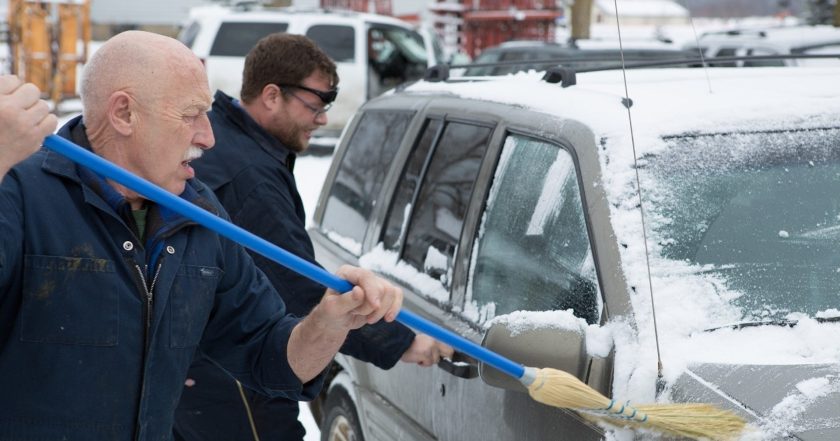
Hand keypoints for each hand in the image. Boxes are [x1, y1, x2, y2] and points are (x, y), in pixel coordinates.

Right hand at [0, 75, 56, 173]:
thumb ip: (3, 93)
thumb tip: (17, 83)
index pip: (13, 80)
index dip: (12, 89)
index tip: (8, 99)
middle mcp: (7, 109)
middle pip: (32, 90)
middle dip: (28, 98)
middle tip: (19, 108)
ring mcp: (22, 124)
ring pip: (44, 105)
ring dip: (36, 112)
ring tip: (24, 120)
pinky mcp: (34, 137)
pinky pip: (52, 120)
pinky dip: (46, 123)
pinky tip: (34, 127)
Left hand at [289, 266, 402, 381]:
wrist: (336, 322)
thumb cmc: (330, 313)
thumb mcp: (332, 309)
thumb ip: (346, 300)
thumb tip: (359, 291)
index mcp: (347, 273)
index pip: (365, 276)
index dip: (372, 290)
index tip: (375, 305)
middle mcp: (362, 275)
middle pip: (380, 287)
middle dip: (370, 307)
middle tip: (356, 314)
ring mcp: (374, 283)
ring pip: (390, 293)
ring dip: (379, 311)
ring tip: (365, 317)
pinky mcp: (384, 293)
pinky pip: (397, 296)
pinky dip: (394, 309)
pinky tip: (387, 318)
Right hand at [400, 334, 453, 366]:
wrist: (401, 344)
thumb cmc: (411, 344)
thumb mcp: (425, 340)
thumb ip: (435, 345)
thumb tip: (442, 351)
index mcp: (435, 337)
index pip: (449, 344)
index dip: (450, 352)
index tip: (452, 355)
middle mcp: (434, 341)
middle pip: (449, 352)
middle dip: (443, 356)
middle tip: (434, 357)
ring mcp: (431, 348)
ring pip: (436, 360)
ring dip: (428, 361)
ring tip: (421, 356)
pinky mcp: (426, 354)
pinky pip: (428, 363)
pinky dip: (423, 363)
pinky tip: (418, 358)